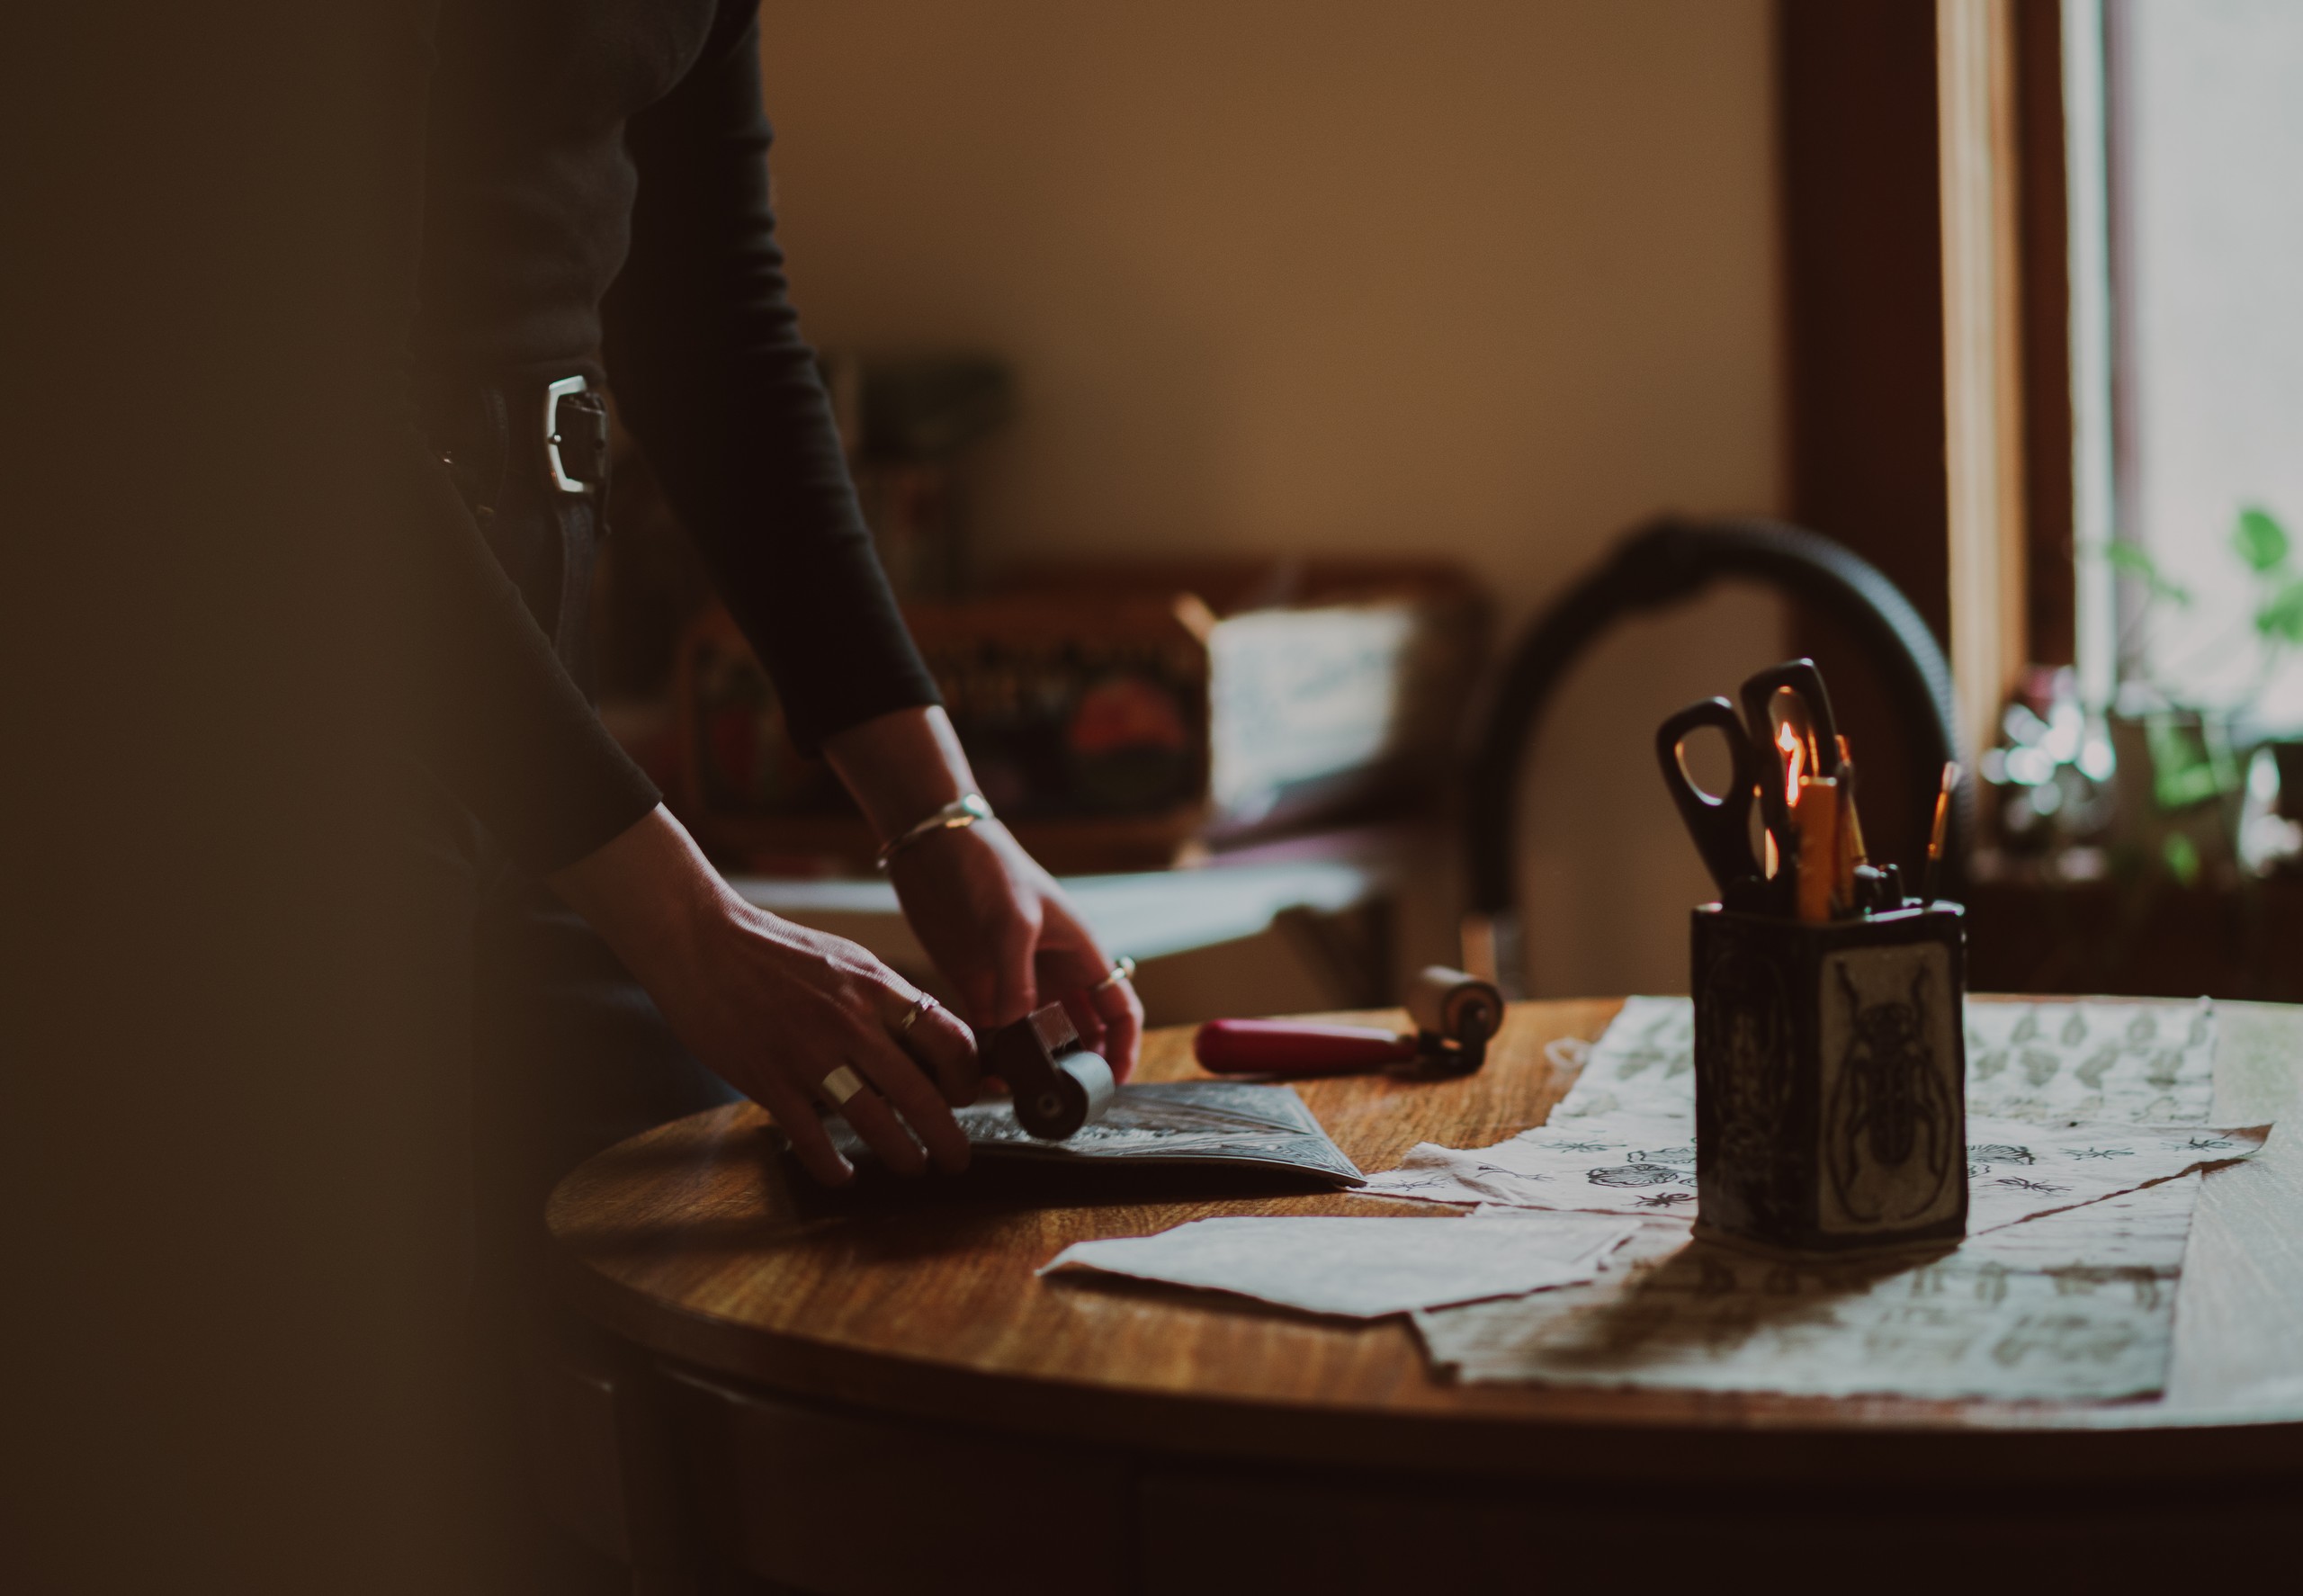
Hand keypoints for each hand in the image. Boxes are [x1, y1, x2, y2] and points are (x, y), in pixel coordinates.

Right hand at [548, 806, 979, 1185]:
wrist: (702, 943)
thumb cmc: (775, 950)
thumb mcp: (845, 960)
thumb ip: (885, 997)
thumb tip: (925, 1034)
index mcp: (875, 987)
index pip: (948, 1038)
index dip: (967, 1076)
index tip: (967, 1096)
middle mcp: (851, 1023)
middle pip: (920, 1094)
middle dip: (949, 1137)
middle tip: (959, 1159)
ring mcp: (809, 1055)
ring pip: (874, 1123)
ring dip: (903, 1155)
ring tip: (914, 1168)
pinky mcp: (770, 1081)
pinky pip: (812, 1140)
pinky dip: (833, 1167)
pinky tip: (844, 1176)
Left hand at [887, 820, 1142, 1080]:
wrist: (935, 845)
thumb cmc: (989, 867)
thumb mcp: (1011, 920)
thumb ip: (1017, 980)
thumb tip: (1019, 1038)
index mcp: (1080, 952)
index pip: (1118, 1008)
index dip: (1123, 1048)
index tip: (1112, 1084)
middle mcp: (1053, 972)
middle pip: (1079, 1032)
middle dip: (1077, 1067)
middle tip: (1061, 1101)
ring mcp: (1015, 981)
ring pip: (1036, 1038)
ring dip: (1033, 1067)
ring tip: (1020, 1096)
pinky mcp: (977, 986)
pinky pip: (993, 1033)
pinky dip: (993, 1057)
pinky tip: (986, 1078)